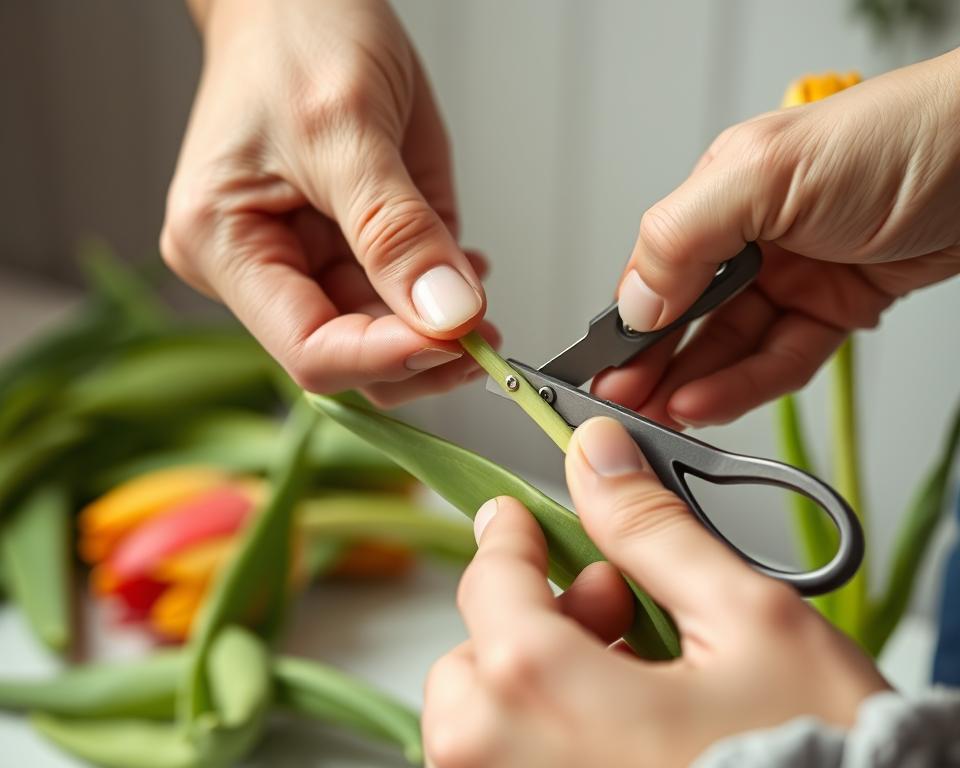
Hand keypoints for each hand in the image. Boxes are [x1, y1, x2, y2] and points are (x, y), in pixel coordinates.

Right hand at [162, 0, 495, 406]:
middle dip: (420, 353)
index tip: (460, 339)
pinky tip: (463, 273)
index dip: (388, 357)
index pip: (308, 348)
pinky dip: (435, 299)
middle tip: (486, 334)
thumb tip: (449, 314)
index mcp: (224, 243)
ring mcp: (300, 261)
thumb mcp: (348, 127)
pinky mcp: (340, 249)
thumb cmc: (296, 33)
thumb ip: (397, 230)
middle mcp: (256, 266)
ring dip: (435, 330)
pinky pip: (392, 301)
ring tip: (480, 297)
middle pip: (344, 358)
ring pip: (375, 340)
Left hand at [424, 417, 888, 767]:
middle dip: (534, 621)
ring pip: (487, 721)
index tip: (516, 519)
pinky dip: (551, 731)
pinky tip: (629, 728)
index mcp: (542, 690)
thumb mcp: (750, 622)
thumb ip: (655, 532)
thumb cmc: (817, 761)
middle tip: (615, 611)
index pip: (489, 583)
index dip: (509, 538)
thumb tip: (599, 456)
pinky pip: (513, 762)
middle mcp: (503, 759)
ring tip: (636, 675)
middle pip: (476, 659)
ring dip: (542, 679)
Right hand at [597, 48, 959, 427]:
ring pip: (730, 346)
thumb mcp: (767, 173)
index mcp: (721, 195)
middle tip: (621, 409)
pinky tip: (712, 402)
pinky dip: (747, 384)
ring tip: (664, 418)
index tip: (598, 373)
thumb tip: (632, 302)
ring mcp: (792, 276)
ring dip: (695, 384)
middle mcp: (750, 237)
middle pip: (687, 317)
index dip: (626, 327)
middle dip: (651, 366)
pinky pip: (782, 358)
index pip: (653, 272)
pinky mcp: (834, 309)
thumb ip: (685, 235)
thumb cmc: (899, 138)